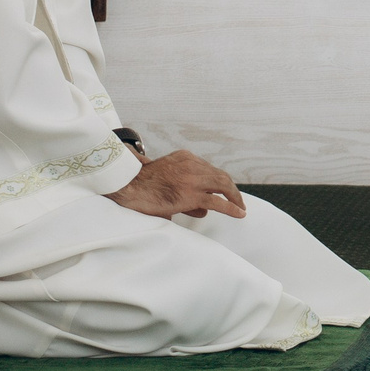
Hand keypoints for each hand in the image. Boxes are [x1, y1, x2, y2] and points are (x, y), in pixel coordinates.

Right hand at [108, 149, 246, 219]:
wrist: (128, 184)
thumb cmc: (142, 184)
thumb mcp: (166, 177)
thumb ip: (184, 187)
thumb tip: (203, 210)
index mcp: (185, 157)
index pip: (209, 169)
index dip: (219, 182)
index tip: (225, 191)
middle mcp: (192, 164)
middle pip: (220, 176)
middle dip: (231, 189)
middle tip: (238, 201)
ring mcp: (192, 179)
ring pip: (222, 186)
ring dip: (235, 197)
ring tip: (240, 207)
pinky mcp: (190, 194)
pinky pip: (217, 202)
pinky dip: (231, 207)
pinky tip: (239, 213)